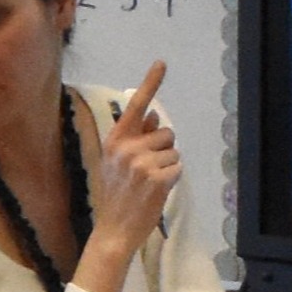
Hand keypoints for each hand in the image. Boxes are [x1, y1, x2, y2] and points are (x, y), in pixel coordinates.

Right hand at [82, 62, 180, 276]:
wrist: (113, 229)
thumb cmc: (117, 194)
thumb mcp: (117, 162)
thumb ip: (136, 137)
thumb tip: (154, 115)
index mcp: (116, 140)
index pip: (137, 106)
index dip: (151, 83)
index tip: (162, 62)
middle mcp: (127, 148)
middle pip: (165, 133)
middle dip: (163, 149)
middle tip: (146, 172)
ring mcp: (141, 163)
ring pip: (174, 151)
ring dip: (168, 166)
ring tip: (149, 183)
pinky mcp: (157, 178)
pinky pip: (177, 168)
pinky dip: (172, 179)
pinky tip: (155, 191)